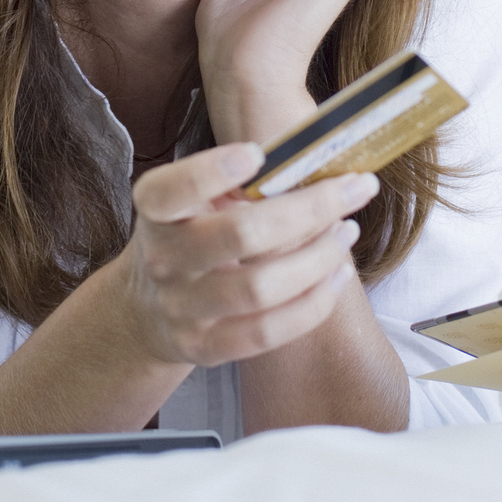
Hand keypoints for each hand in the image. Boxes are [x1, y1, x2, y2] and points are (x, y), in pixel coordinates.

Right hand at [112, 142, 377, 368]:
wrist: (148, 311)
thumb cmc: (188, 237)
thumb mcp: (193, 202)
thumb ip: (235, 182)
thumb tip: (312, 157)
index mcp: (156, 212)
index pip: (172, 190)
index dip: (212, 171)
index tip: (258, 154)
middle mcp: (163, 260)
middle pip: (240, 234)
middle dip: (309, 209)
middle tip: (353, 189)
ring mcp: (183, 309)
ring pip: (260, 287)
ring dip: (318, 257)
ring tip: (347, 231)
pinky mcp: (206, 347)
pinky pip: (269, 332)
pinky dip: (314, 302)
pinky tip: (337, 274)